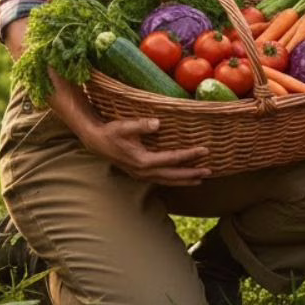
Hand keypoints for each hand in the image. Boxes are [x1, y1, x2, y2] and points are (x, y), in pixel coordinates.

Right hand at [80, 117, 211, 185]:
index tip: (204, 150)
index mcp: (143, 161)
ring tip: (201, 179)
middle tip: (209, 171)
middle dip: (192, 174)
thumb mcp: (124, 126)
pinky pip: (161, 180)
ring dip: (185, 180)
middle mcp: (144, 172)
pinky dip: (174, 180)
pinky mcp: (140, 174)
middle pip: (173, 175)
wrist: (95, 142)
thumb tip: (158, 123)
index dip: (189, 155)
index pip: (172, 159)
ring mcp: (141, 175)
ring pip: (168, 181)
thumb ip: (141, 125)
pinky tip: (182, 179)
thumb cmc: (111, 132)